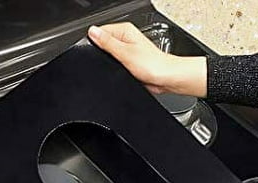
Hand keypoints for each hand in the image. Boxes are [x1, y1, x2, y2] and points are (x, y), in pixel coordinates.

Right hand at [87, 22, 206, 96]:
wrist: (165, 78)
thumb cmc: (152, 65)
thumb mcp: (124, 52)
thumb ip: (107, 42)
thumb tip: (92, 32)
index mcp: (125, 30)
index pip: (101, 30)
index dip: (95, 41)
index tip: (95, 50)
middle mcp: (127, 38)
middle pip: (105, 43)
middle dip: (103, 54)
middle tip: (111, 61)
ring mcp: (129, 50)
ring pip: (110, 55)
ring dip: (111, 63)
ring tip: (119, 67)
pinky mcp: (130, 62)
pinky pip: (117, 64)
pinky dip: (116, 69)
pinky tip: (120, 72)